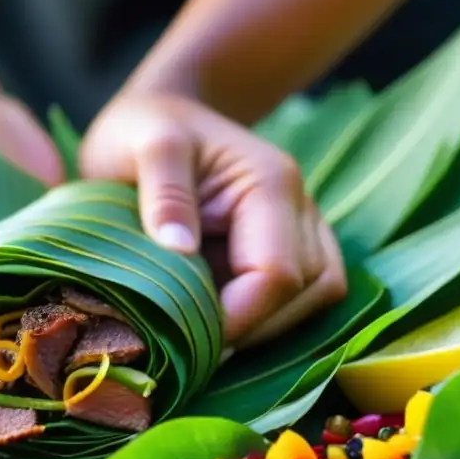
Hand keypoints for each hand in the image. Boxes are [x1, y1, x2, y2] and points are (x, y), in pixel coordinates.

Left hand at [80, 92, 346, 348]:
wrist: (163, 115)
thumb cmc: (150, 127)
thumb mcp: (147, 143)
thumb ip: (164, 191)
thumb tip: (179, 251)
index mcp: (271, 184)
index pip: (277, 274)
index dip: (237, 318)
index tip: (183, 339)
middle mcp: (301, 209)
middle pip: (306, 295)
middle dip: (249, 330)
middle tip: (186, 344)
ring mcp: (303, 231)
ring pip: (312, 303)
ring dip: (260, 329)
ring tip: (200, 333)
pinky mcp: (290, 250)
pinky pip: (298, 302)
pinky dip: (262, 321)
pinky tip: (214, 322)